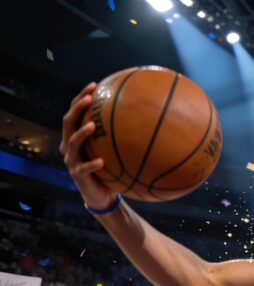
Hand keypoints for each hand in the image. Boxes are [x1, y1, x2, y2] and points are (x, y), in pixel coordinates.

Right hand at [60, 82, 117, 210]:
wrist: (103, 195)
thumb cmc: (111, 169)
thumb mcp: (116, 151)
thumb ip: (123, 136)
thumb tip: (149, 118)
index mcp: (77, 136)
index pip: (75, 112)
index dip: (81, 98)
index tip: (95, 85)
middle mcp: (69, 145)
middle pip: (68, 122)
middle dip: (77, 108)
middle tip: (89, 99)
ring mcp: (71, 160)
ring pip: (71, 143)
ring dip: (82, 133)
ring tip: (93, 125)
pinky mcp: (77, 175)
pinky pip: (83, 168)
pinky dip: (92, 164)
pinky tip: (101, 162)